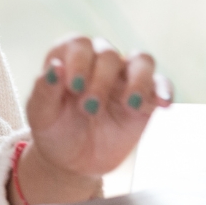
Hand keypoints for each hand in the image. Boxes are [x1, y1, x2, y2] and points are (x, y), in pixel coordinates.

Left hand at [18, 36, 171, 204]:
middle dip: (100, 81)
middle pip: (109, 53)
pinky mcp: (144, 99)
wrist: (72, 161)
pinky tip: (163, 104)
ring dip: (137, 79)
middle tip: (89, 109)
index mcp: (70, 58)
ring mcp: (124, 79)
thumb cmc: (54, 130)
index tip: (73, 86)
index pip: (79, 43)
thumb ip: (45, 90)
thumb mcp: (41, 114)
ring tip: (129, 104)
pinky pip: (161, 84)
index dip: (78, 61)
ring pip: (141, 60)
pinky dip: (164, 90)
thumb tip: (54, 67)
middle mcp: (99, 62)